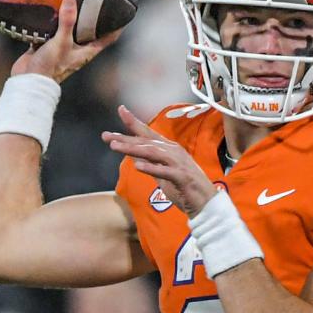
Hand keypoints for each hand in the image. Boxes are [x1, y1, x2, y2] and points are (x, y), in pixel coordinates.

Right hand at [11, 0, 121, 83]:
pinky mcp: (48, 45)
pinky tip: (51, 7)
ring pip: (71, 28)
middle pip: (90, 30)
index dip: (118, 26)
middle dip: (93, 16)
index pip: (109, 38)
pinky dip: (53, 20)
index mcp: (87, 51)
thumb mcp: (61, 43)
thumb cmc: (49, 68)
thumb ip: (67, 22)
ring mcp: (63, 47)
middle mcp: (77, 49)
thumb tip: (71, 0)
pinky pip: (53, 29)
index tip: (124, 11)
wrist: (28, 81)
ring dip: (72, 16)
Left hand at [102, 105, 217, 217]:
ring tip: (115, 146)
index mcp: (168, 149)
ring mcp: (178, 163)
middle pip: (146, 142)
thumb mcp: (162, 174)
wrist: (206, 203)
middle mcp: (173, 151)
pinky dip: (151, 168)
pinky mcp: (182, 177)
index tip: (120, 109)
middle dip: (125, 138)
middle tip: (106, 136)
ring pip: (152, 152)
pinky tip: (138, 166)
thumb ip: (149, 163)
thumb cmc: (184, 188)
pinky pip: (165, 171)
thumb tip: (134, 156)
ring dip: (133, 148)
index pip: (148, 133)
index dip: (134, 121)